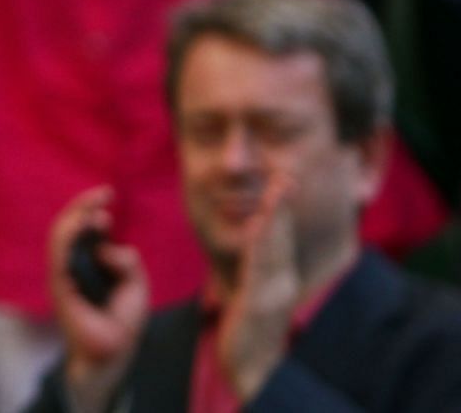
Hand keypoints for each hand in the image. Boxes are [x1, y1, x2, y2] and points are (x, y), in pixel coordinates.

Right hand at [50, 187, 150, 412]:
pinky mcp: (59, 288)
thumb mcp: (135, 283)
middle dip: (82, 206)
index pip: (80, 225)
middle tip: (104, 195)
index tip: (108, 193)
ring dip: (76, 218)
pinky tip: (86, 227)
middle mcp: (70, 263)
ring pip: (58, 236)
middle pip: (66, 225)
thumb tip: (108, 247)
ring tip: (96, 211)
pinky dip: (69, 239)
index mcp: (86, 260)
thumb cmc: (122, 318)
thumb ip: (126, 261)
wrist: (114, 352)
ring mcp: (61, 274)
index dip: (89, 206)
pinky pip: (58, 257)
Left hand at [217, 173, 301, 400]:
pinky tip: (260, 228)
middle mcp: (282, 279)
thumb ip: (258, 263)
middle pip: (282, 235)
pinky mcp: (260, 305)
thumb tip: (256, 233)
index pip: (280, 234)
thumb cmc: (250, 325)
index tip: (284, 176)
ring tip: (278, 189)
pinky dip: (261, 248)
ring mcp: (274, 292)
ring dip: (276, 217)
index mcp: (279, 273)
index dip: (281, 206)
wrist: (252, 366)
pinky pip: (259, 271)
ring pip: (274, 248)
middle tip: (287, 173)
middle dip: (283, 203)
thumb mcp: (254, 288)